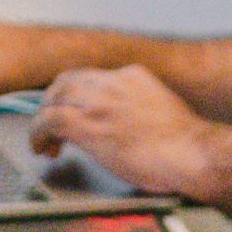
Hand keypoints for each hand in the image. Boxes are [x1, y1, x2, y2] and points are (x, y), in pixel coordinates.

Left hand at [29, 66, 210, 193]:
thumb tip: (127, 125)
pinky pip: (50, 121)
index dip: (75, 94)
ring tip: (44, 140)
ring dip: (44, 118)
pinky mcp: (90, 126)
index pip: (91, 77)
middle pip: (67, 82)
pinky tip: (40, 147)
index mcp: (133, 76)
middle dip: (54, 102)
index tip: (72, 110)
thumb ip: (139, 107)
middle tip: (50, 125)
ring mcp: (100, 103)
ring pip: (55, 98)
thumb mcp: (162, 109)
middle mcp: (113, 83)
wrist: (193, 155)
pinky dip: (38, 133)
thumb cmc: (186, 144)